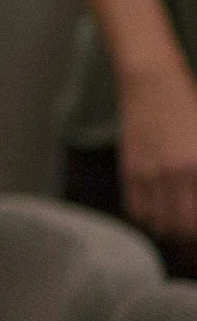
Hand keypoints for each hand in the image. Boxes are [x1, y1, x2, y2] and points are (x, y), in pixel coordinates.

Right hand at [119, 67, 196, 242]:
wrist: (153, 83)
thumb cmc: (190, 110)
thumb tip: (195, 198)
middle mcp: (176, 175)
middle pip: (183, 229)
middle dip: (190, 236)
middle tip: (192, 229)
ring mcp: (150, 174)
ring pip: (159, 225)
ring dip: (170, 229)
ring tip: (177, 221)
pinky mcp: (130, 170)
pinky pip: (136, 210)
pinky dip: (148, 217)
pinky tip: (158, 208)